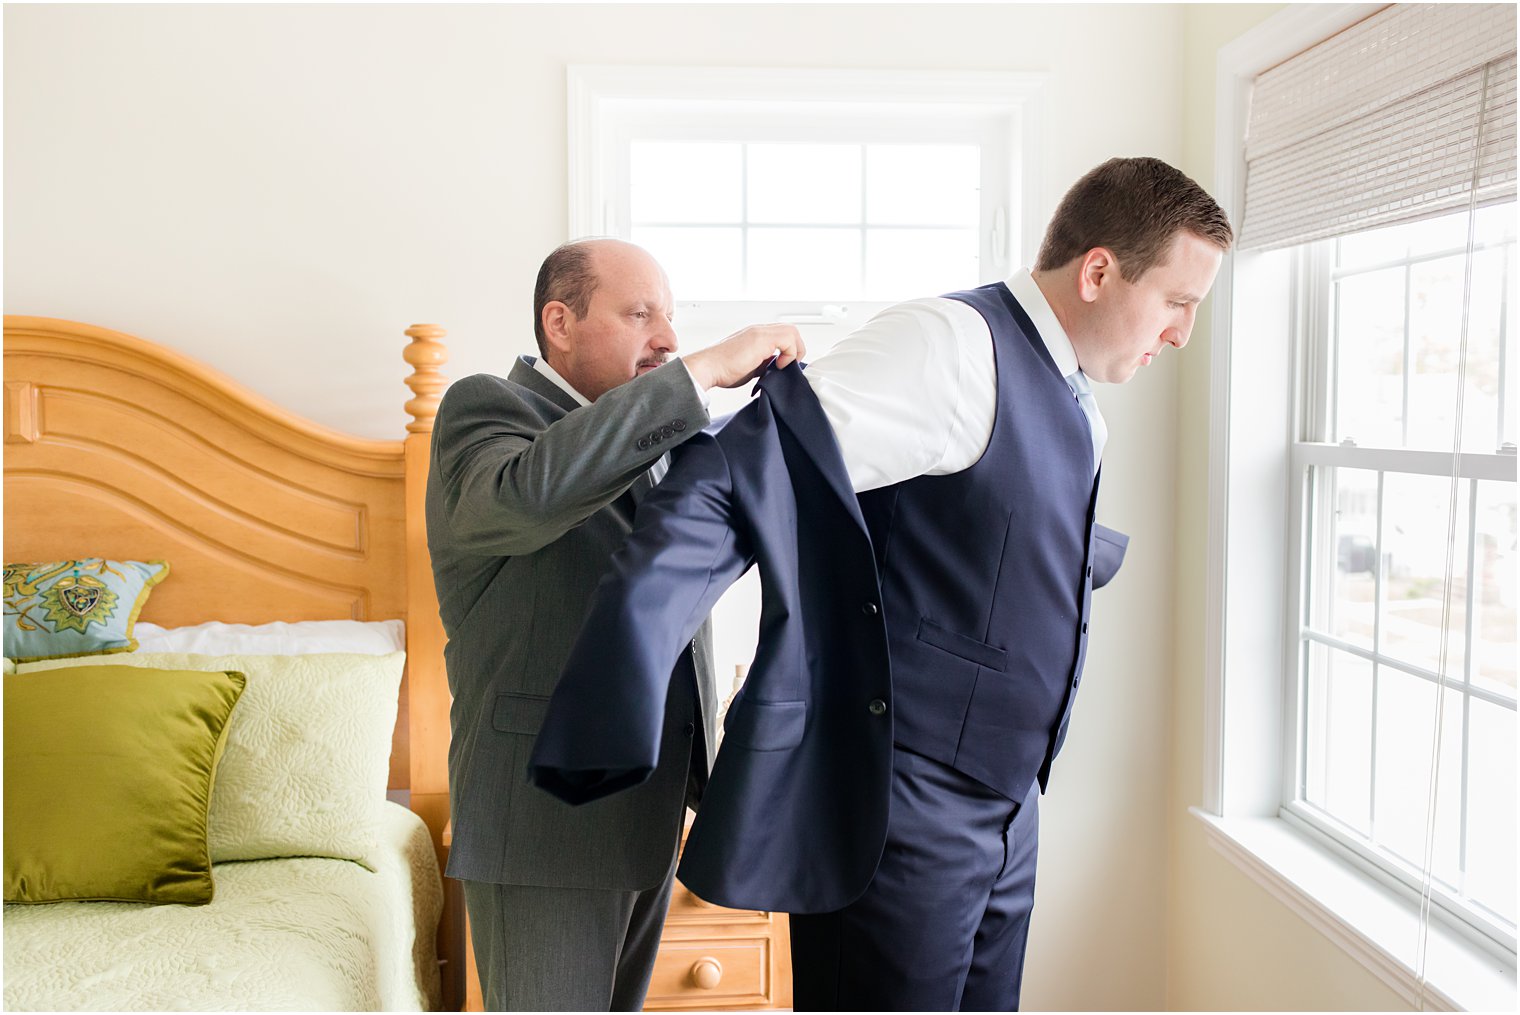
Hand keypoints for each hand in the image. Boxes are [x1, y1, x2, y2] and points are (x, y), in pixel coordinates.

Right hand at [682, 324, 804, 389]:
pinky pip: (788, 338)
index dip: (789, 350)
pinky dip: (789, 353)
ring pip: (792, 331)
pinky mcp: (761, 338)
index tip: (783, 366)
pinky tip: (777, 365)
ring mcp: (759, 332)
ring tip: (783, 365)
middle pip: (790, 330)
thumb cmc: (722, 370)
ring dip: (794, 350)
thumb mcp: (749, 367)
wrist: (708, 368)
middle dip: (795, 349)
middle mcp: (758, 330)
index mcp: (754, 336)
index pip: (781, 335)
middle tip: (787, 365)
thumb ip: (762, 364)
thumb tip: (774, 369)